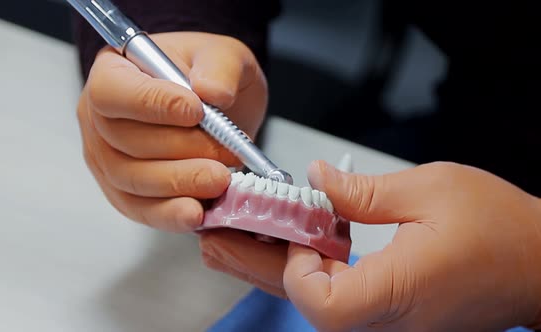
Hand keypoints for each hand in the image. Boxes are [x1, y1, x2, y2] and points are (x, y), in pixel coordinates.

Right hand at [77, 32, 267, 231]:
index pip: (113, 91)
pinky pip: (141, 210)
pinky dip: (170, 215)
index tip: (197, 111)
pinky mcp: (125, 194)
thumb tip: (213, 93)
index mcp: (113, 72)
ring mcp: (107, 160)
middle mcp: (99, 119)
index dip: (153, 104)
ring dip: (179, 184)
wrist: (212, 109)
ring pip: (132, 180)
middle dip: (180, 150)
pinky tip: (198, 213)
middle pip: (124, 141)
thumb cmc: (206, 75)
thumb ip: (220, 67)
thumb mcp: (222, 55)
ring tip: (221, 180)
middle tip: (226, 152)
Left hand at [201, 161, 540, 330]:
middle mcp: (389, 319)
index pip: (319, 302)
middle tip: (219, 234)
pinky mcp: (391, 315)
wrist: (540, 264)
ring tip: (238, 235)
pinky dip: (307, 270)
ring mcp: (389, 322)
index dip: (297, 265)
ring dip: (274, 266)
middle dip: (258, 264)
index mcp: (400, 290)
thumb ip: (362, 191)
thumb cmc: (502, 230)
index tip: (302, 225)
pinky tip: (294, 244)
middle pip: (302, 305)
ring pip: (314, 303)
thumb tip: (317, 181)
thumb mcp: (430, 190)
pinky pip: (337, 298)